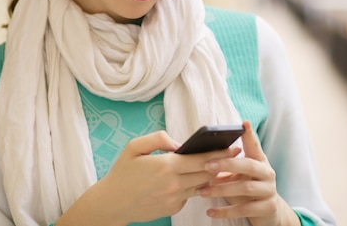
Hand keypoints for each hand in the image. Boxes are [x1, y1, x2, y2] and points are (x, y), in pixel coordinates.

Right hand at [85, 130, 240, 224]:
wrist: (112, 203)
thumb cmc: (122, 172)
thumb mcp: (134, 147)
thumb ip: (158, 138)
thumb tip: (178, 143)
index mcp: (166, 166)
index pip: (201, 159)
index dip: (219, 154)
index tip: (233, 147)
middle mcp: (173, 184)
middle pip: (206, 173)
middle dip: (221, 164)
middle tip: (234, 154)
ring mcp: (174, 198)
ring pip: (201, 185)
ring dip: (211, 176)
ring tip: (220, 165)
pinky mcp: (173, 208)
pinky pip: (190, 195)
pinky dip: (195, 186)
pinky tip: (199, 179)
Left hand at [197, 121, 299, 225]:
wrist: (268, 213)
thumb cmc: (247, 189)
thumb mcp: (239, 175)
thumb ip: (227, 165)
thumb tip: (200, 158)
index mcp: (260, 161)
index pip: (254, 145)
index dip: (249, 135)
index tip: (243, 123)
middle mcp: (267, 174)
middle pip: (248, 165)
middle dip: (226, 164)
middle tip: (206, 166)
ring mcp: (269, 191)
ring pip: (245, 188)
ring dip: (221, 189)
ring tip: (203, 191)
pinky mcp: (267, 208)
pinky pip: (244, 209)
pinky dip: (225, 211)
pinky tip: (210, 212)